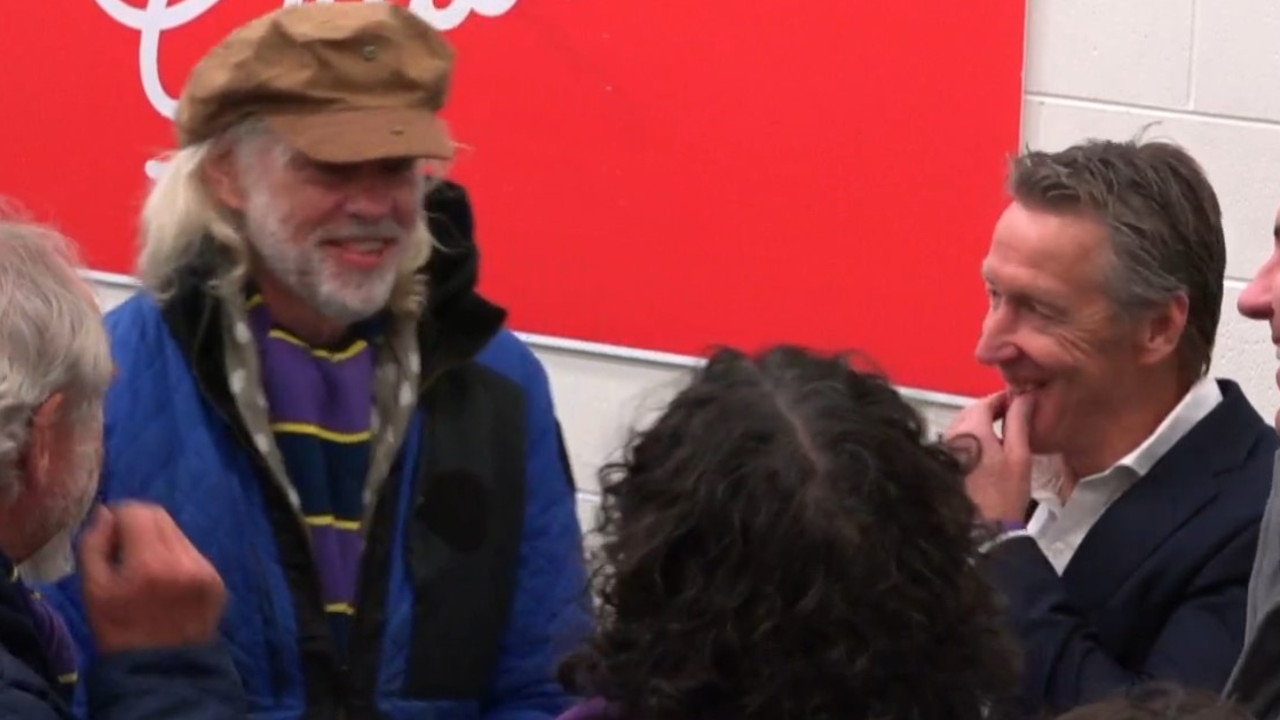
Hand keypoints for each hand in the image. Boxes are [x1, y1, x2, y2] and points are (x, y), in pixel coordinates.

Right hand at [79, 502, 226, 653]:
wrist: (162, 670)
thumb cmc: (119, 630)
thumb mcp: (93, 590)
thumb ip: (94, 545)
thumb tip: (106, 513)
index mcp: (150, 562)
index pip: (137, 511)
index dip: (119, 516)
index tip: (110, 533)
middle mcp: (184, 559)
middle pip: (161, 516)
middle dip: (139, 524)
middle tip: (125, 548)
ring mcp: (206, 569)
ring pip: (178, 533)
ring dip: (159, 540)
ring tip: (146, 569)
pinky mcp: (218, 580)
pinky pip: (192, 554)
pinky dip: (176, 558)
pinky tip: (166, 582)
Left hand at [944, 390, 1035, 523]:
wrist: (986, 530)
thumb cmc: (1005, 495)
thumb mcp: (1019, 455)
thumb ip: (1019, 422)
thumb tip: (1024, 397)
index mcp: (970, 430)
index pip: (985, 402)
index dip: (1002, 399)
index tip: (1018, 401)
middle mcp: (951, 436)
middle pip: (970, 412)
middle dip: (991, 411)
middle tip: (1013, 415)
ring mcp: (943, 450)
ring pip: (962, 426)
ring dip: (980, 425)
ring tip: (1002, 432)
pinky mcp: (941, 464)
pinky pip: (956, 442)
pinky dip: (971, 439)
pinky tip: (985, 450)